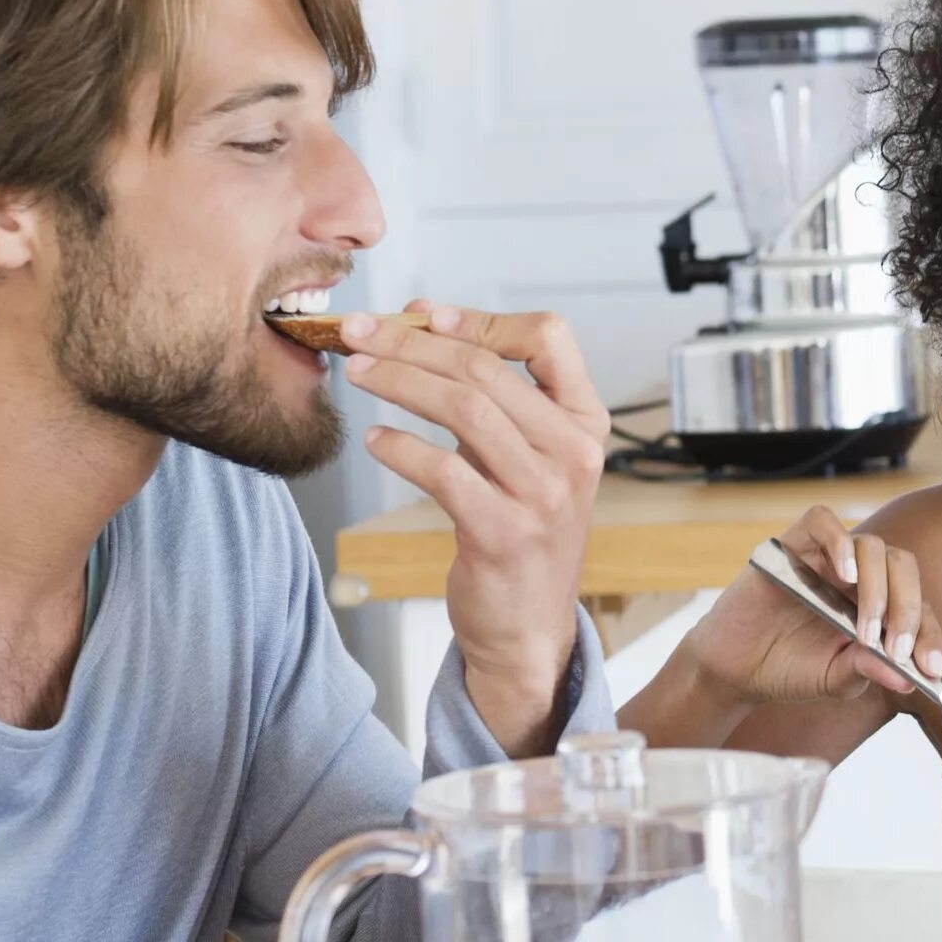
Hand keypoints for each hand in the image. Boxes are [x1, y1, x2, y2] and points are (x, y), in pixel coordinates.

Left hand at [347, 307, 606, 755]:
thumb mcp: (527, 457)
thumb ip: (491, 396)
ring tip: (355, 372)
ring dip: (398, 381)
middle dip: (410, 343)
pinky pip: (442, 470)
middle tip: (357, 334)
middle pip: (486, 369)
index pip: (549, 337)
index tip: (424, 314)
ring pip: (463, 408)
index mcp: (586, 424)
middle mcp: (575, 454)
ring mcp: (544, 495)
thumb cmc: (519, 530)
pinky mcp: (503, 533)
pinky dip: (399, 447)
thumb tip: (421, 320)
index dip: (482, 318)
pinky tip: (375, 441)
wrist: (527, 627)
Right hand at [678, 506, 941, 708]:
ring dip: (878, 589)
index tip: (931, 668)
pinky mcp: (793, 545)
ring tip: (865, 630)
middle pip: (902, 567)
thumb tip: (907, 677)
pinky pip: (823, 522)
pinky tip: (844, 576)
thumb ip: (868, 671)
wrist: (735, 670)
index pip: (919, 606)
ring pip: (872, 546)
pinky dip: (839, 542)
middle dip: (908, 609)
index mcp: (879, 605)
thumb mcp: (836, 678)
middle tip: (898, 648)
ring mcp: (827, 558)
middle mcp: (859, 576)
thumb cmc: (789, 669)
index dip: (930, 634)